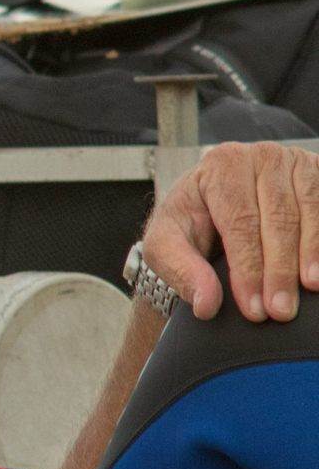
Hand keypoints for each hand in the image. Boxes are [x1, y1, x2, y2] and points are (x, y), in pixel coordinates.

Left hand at [142, 141, 318, 321]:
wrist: (215, 201)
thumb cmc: (190, 222)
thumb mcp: (166, 244)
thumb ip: (181, 271)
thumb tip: (206, 304)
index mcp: (221, 165)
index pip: (240, 222)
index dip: (248, 269)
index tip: (254, 308)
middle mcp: (261, 157)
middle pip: (279, 218)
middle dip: (280, 270)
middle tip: (280, 311)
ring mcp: (296, 162)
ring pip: (311, 212)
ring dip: (311, 254)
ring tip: (310, 289)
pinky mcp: (318, 173)